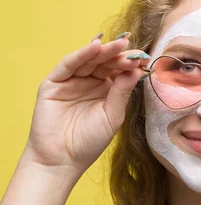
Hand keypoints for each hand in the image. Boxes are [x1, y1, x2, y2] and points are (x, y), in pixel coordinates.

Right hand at [23, 34, 148, 175]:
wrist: (61, 160)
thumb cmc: (88, 142)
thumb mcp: (112, 116)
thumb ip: (122, 92)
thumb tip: (137, 70)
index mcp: (105, 90)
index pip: (118, 71)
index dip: (129, 64)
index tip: (143, 59)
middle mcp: (89, 82)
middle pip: (105, 62)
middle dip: (119, 55)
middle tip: (132, 50)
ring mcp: (71, 81)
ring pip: (89, 60)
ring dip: (104, 51)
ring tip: (119, 44)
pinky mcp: (54, 82)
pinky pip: (69, 64)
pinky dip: (81, 54)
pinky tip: (95, 47)